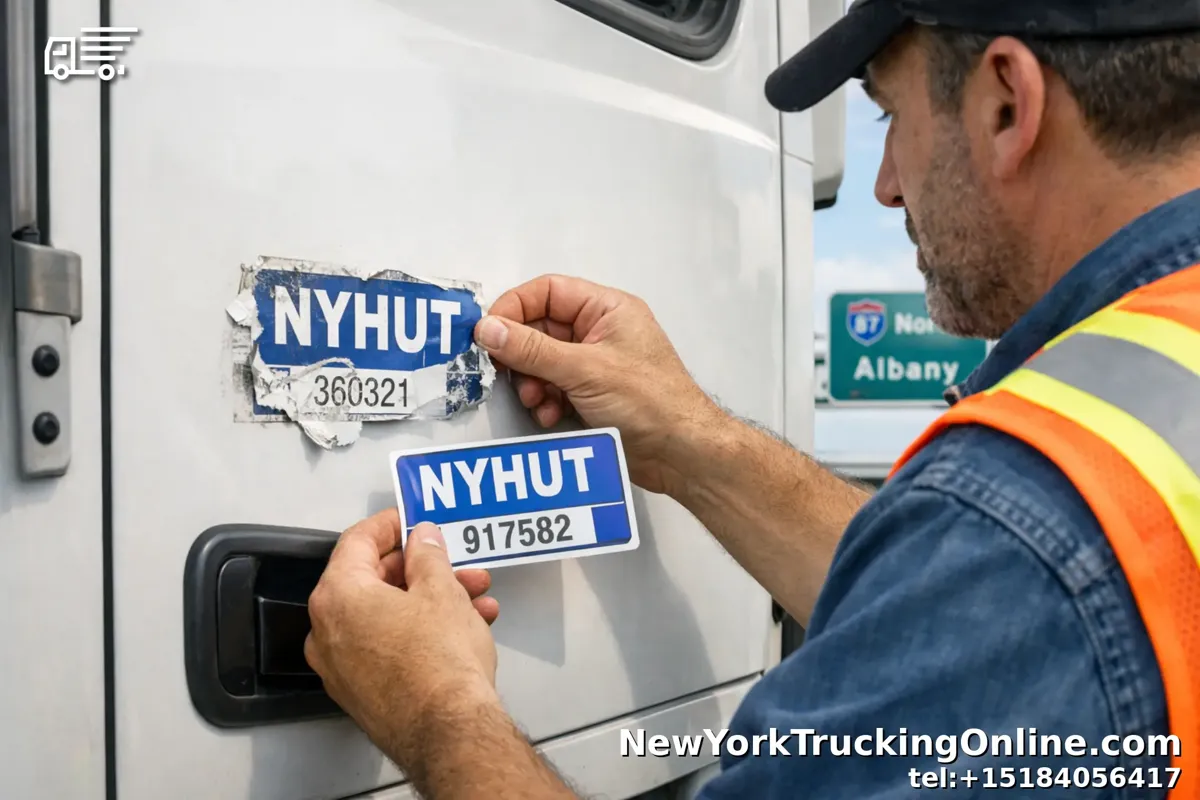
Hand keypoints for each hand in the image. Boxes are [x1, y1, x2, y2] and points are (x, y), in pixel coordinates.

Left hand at [305, 511, 501, 772]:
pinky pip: (386, 645)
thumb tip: (422, 540)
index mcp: (338, 596)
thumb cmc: (440, 665)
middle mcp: (327, 631)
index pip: (357, 541)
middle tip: (452, 561)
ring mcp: (341, 666)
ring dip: (430, 600)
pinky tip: (462, 629)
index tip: (411, 520)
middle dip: (421, 568)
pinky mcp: (361, 691)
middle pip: (372, 579)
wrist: (449, 731)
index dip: (390, 525)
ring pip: (386, 615)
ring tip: (474, 598)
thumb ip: (427, 555)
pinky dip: (419, 631)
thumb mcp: (441, 591)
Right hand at [474, 274, 720, 493]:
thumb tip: (489, 329)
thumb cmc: (653, 403)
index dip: (514, 308)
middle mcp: (601, 332)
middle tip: (507, 372)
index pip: (548, 291)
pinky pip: (552, 388)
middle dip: (521, 354)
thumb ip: (532, 349)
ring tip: (535, 398)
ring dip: (531, 381)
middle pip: (540, 328)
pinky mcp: (591, 394)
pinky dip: (544, 400)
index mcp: (608, 309)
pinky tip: (550, 413)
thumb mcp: (585, 370)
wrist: (681, 454)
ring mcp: (596, 364)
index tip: (489, 332)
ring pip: (543, 362)